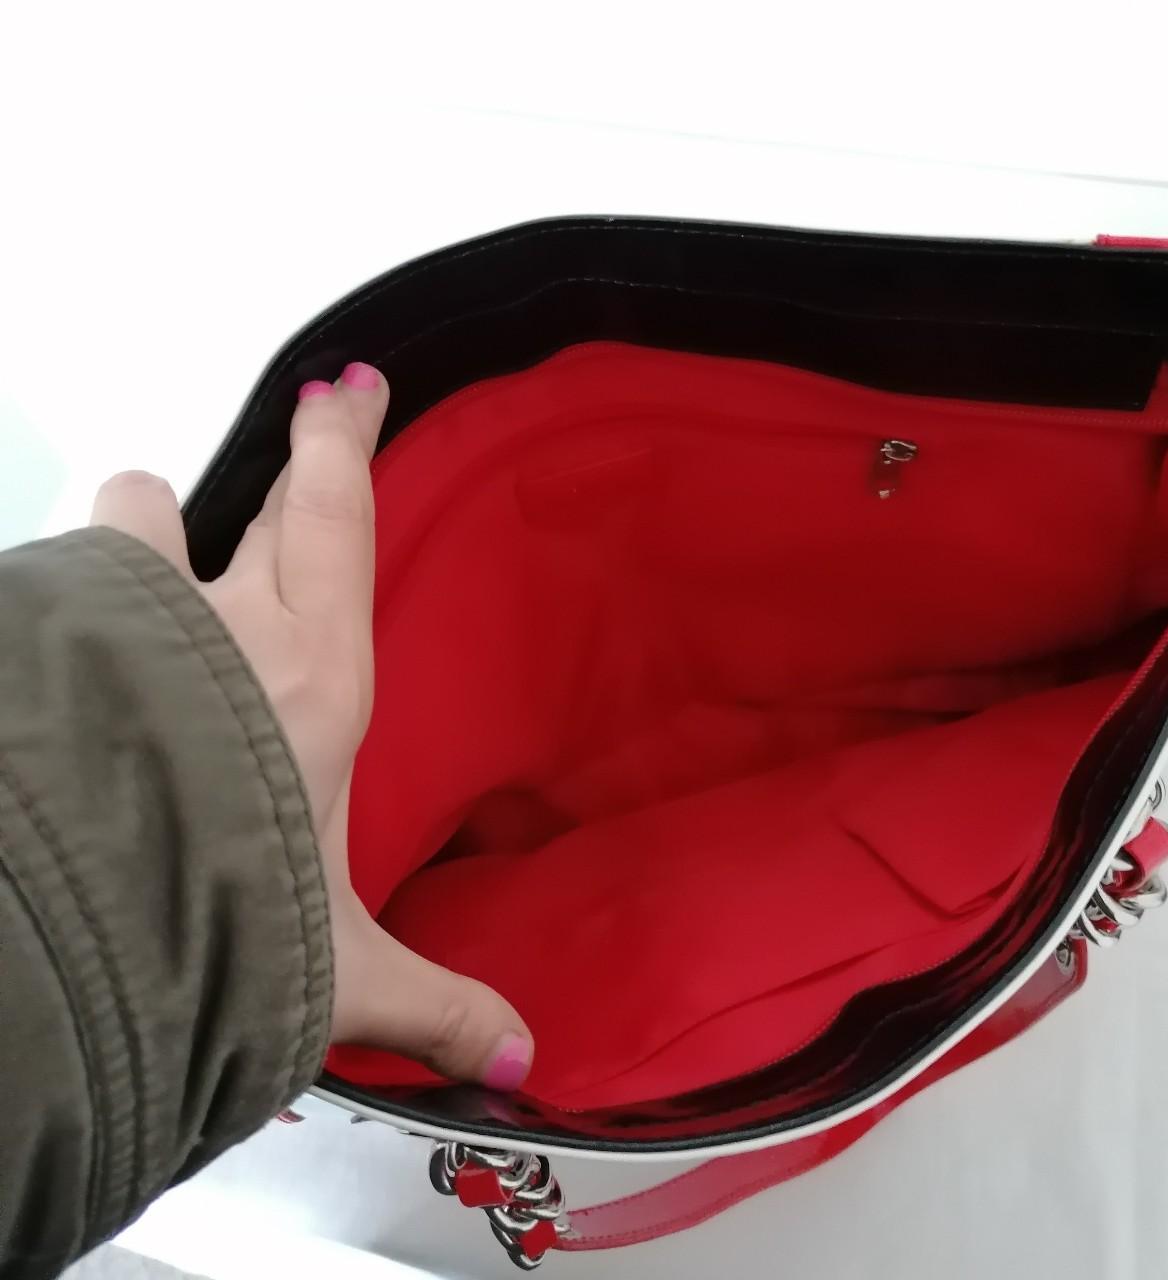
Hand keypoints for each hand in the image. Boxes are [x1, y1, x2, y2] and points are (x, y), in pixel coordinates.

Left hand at [91, 363, 533, 1089]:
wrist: (77, 903)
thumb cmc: (222, 911)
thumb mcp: (341, 973)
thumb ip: (436, 1005)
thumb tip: (525, 1059)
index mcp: (314, 676)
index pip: (332, 521)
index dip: (341, 442)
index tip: (348, 384)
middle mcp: (225, 623)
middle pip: (252, 510)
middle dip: (277, 481)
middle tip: (295, 460)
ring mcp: (125, 621)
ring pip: (133, 519)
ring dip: (144, 533)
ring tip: (147, 573)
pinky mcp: (52, 638)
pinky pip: (64, 582)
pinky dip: (75, 597)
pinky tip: (68, 650)